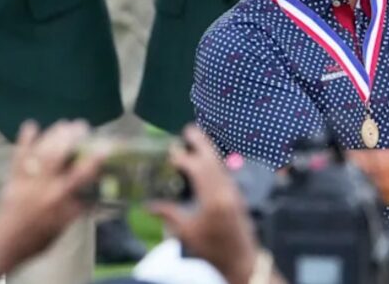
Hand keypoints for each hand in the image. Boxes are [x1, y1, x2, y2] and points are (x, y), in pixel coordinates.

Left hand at [0, 120, 101, 275]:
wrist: (2, 246)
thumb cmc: (35, 240)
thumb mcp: (62, 227)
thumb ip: (77, 209)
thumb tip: (95, 196)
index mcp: (58, 199)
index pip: (81, 175)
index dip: (94, 159)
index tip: (105, 146)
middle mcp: (43, 186)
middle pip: (59, 155)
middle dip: (71, 138)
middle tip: (83, 126)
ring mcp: (27, 180)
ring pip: (41, 152)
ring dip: (53, 135)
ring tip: (64, 124)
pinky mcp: (13, 179)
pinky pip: (18, 156)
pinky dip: (24, 141)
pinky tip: (31, 125)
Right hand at [151, 125, 260, 283]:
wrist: (241, 260)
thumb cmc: (213, 250)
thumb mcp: (187, 233)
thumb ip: (169, 215)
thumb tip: (148, 205)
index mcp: (213, 199)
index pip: (198, 170)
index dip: (184, 159)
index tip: (171, 151)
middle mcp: (226, 191)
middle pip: (212, 161)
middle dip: (201, 143)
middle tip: (189, 128)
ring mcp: (233, 192)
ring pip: (220, 165)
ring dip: (209, 150)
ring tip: (198, 137)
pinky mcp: (237, 196)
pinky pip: (225, 173)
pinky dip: (215, 162)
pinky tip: (208, 160)